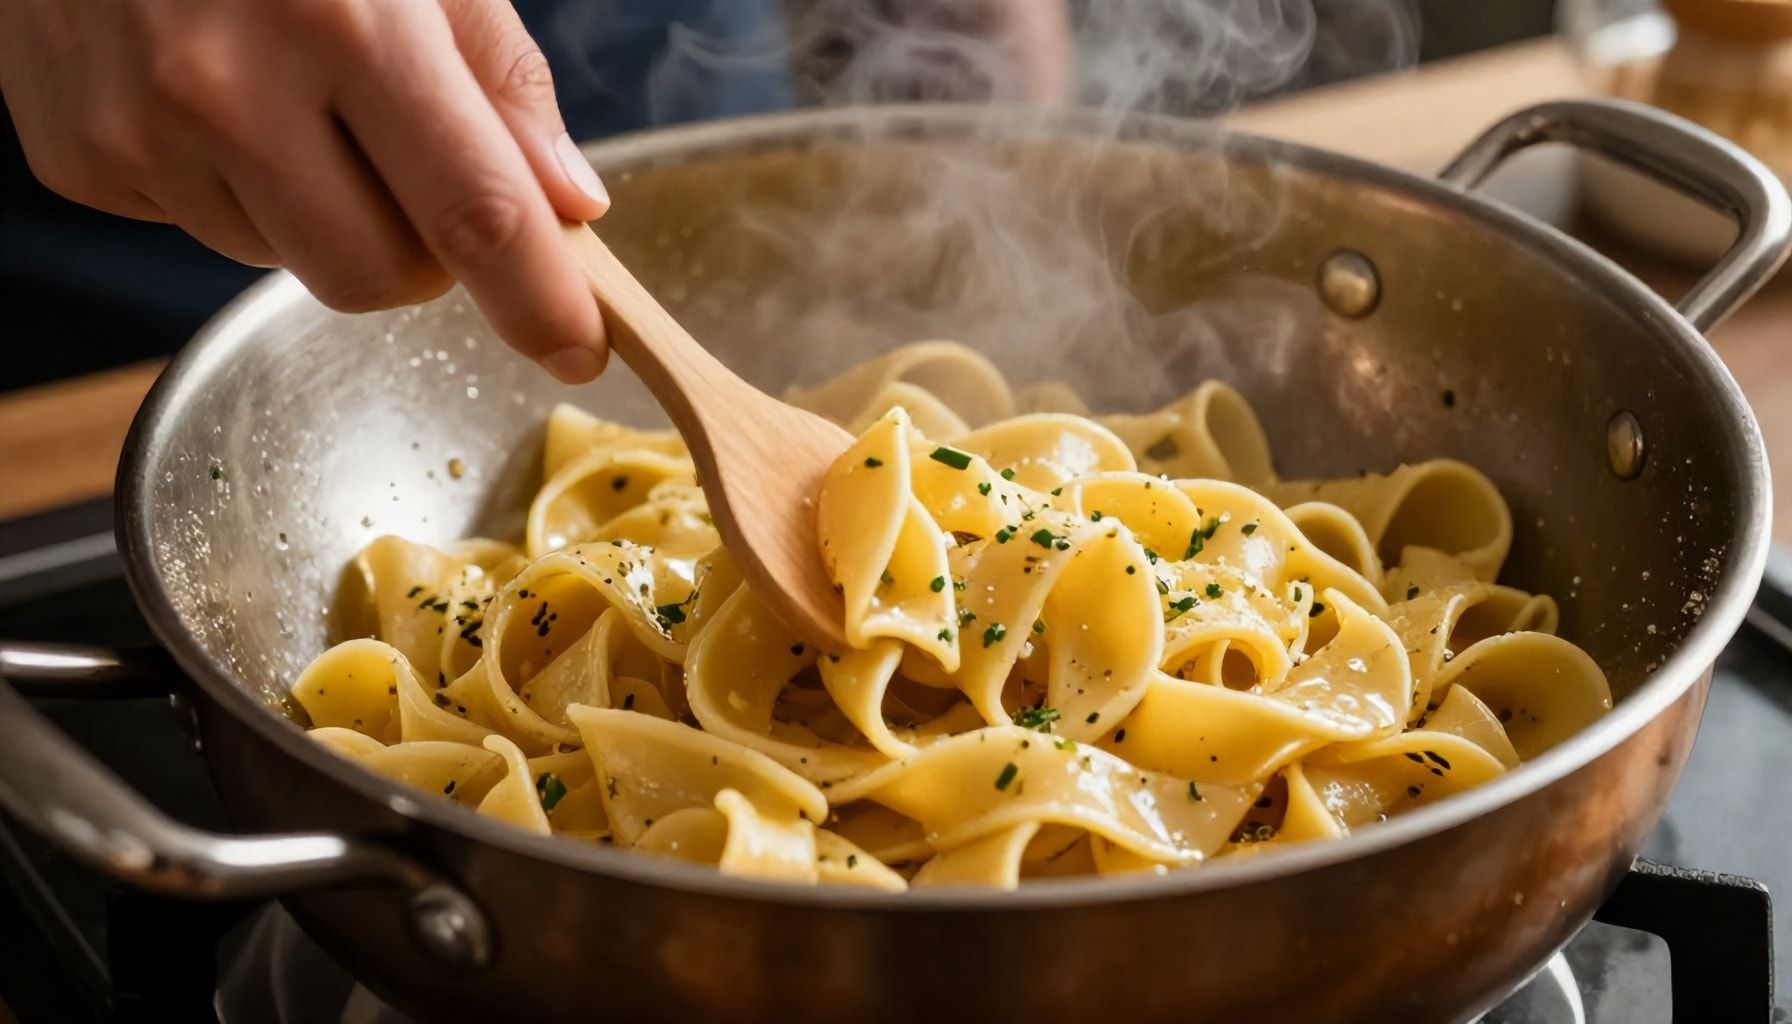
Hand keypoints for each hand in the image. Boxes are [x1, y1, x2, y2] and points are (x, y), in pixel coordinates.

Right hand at [0, 0, 609, 382]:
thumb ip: (498, 73)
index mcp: (346, 21)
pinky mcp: (81, 158)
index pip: (475, 211)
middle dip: (421, 255)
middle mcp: (232, 88)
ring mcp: (141, 130)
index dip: (540, 301)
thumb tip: (568, 204)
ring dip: (319, 214)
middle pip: (378, 279)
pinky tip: (209, 97)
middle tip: (412, 172)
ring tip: (287, 96)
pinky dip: (232, 189)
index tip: (577, 350)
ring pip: (289, 263)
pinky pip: (202, 232)